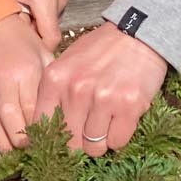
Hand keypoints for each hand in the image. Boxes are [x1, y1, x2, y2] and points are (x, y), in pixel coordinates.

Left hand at [0, 0, 68, 50]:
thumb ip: (5, 10)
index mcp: (46, 3)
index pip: (51, 40)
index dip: (39, 50)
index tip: (25, 52)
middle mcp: (59, 3)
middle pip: (49, 33)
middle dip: (34, 38)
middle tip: (14, 35)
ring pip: (50, 22)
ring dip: (35, 24)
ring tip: (18, 17)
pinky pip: (51, 11)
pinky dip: (39, 14)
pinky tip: (25, 6)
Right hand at [0, 13, 51, 151]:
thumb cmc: (22, 39)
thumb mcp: (43, 54)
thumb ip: (50, 81)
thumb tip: (61, 109)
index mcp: (25, 73)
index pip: (32, 112)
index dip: (39, 131)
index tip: (46, 142)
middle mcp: (3, 82)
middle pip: (10, 123)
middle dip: (20, 142)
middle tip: (29, 151)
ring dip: (2, 142)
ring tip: (13, 151)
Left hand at [36, 23, 167, 156]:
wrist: (138, 33)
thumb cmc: (101, 51)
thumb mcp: (67, 63)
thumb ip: (54, 93)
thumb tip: (44, 131)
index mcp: (55, 79)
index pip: (42, 127)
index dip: (51, 140)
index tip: (60, 143)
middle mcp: (76, 89)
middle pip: (69, 143)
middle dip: (79, 144)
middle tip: (88, 133)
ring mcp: (103, 98)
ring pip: (94, 147)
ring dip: (101, 141)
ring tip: (107, 122)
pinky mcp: (128, 106)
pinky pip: (117, 142)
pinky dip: (119, 137)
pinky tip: (121, 120)